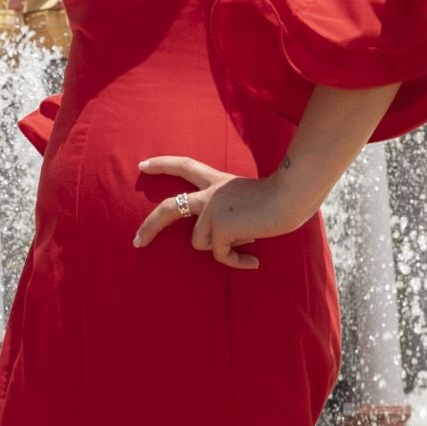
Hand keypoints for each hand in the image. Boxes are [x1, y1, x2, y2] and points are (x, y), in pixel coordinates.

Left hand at [131, 155, 298, 268]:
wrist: (290, 197)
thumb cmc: (281, 199)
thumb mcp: (249, 202)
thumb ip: (230, 215)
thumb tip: (222, 242)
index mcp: (217, 181)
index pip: (185, 166)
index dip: (164, 165)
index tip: (143, 165)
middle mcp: (209, 193)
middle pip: (170, 207)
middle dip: (150, 226)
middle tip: (136, 243)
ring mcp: (211, 210)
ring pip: (202, 243)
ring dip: (225, 247)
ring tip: (250, 238)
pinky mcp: (218, 227)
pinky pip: (220, 256)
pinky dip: (236, 261)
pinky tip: (254, 260)